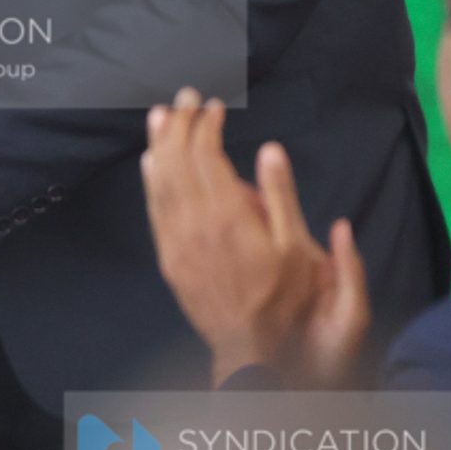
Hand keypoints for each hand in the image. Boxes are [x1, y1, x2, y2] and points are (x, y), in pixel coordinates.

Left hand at [140, 91, 367, 384]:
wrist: (253, 352)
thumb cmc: (287, 302)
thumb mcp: (300, 250)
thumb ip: (283, 198)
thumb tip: (271, 151)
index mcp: (229, 218)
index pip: (207, 157)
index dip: (206, 126)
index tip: (213, 104)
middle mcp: (195, 225)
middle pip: (178, 162)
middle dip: (180, 125)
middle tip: (185, 97)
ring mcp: (177, 242)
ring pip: (160, 183)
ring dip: (160, 145)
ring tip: (161, 116)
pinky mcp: (170, 258)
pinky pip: (154, 210)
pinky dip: (151, 180)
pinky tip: (151, 162)